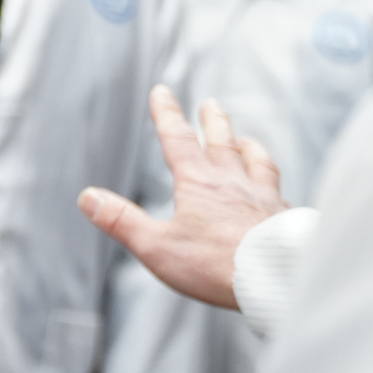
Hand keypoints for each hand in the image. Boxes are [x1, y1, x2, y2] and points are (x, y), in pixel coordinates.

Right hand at [78, 87, 287, 308]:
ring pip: (257, 162)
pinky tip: (275, 192)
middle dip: (213, 121)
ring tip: (246, 139)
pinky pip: (280, 193)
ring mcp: (265, 199)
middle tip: (210, 103)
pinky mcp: (285, 219)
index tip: (162, 91)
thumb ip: (122, 221)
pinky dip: (273, 185)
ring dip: (248, 146)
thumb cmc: (216, 266)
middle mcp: (234, 183)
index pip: (178, 139)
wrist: (278, 281)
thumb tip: (88, 197)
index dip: (167, 113)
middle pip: (222, 142)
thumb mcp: (156, 247)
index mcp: (199, 184)